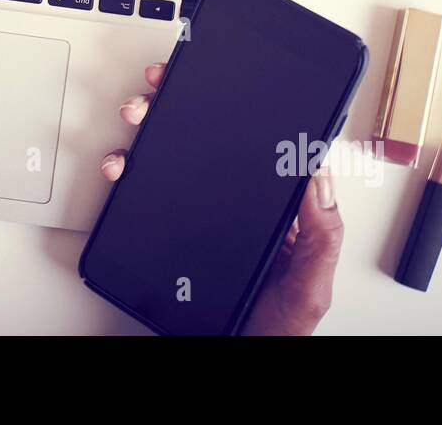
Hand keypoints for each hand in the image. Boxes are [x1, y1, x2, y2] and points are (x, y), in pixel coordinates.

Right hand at [100, 64, 343, 335]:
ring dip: (145, 131)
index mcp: (274, 210)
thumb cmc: (274, 330)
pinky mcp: (166, 237)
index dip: (234, 108)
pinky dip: (125, 174)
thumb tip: (319, 173)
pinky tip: (121, 166)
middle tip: (158, 92)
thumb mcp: (310, 286)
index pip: (256, 146)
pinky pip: (142, 197)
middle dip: (174, 106)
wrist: (232, 362)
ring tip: (136, 119)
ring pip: (167, 159)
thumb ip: (320, 234)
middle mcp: (233, 208)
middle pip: (203, 142)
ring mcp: (196, 219)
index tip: (214, 79)